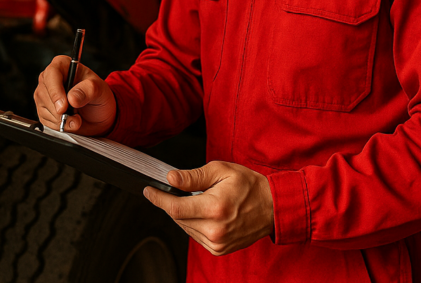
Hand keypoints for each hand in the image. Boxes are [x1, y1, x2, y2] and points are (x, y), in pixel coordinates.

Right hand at [34, 54, 116, 135]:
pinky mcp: (43, 109)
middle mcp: (50, 78)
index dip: (55, 91)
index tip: (63, 106)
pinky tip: (70, 122)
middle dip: (60, 110)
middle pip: (44, 93)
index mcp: (62, 65)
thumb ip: (88, 90)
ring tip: (77, 118)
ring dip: (61, 119)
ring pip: (43, 109)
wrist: (99, 115)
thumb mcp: (100, 90)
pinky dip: (59, 125)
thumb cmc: (98, 96)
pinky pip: (45, 120)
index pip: (52, 74)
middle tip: (76, 115)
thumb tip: (72, 98)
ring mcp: (45, 94)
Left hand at [143, 161, 273, 255]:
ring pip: (185, 228)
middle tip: (177, 190)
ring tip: (199, 200)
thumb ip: (194, 177)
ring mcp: (217, 243)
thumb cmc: (249, 186)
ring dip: (184, 214)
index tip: (149, 191)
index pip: (175, 208)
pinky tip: (204, 213)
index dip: (158, 199)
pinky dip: (194, 224)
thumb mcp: (221, 171)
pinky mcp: (219, 249)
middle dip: (172, 203)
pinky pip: (195, 236)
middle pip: (178, 218)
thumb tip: (171, 179)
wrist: (272, 207)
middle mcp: (215, 230)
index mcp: (215, 208)